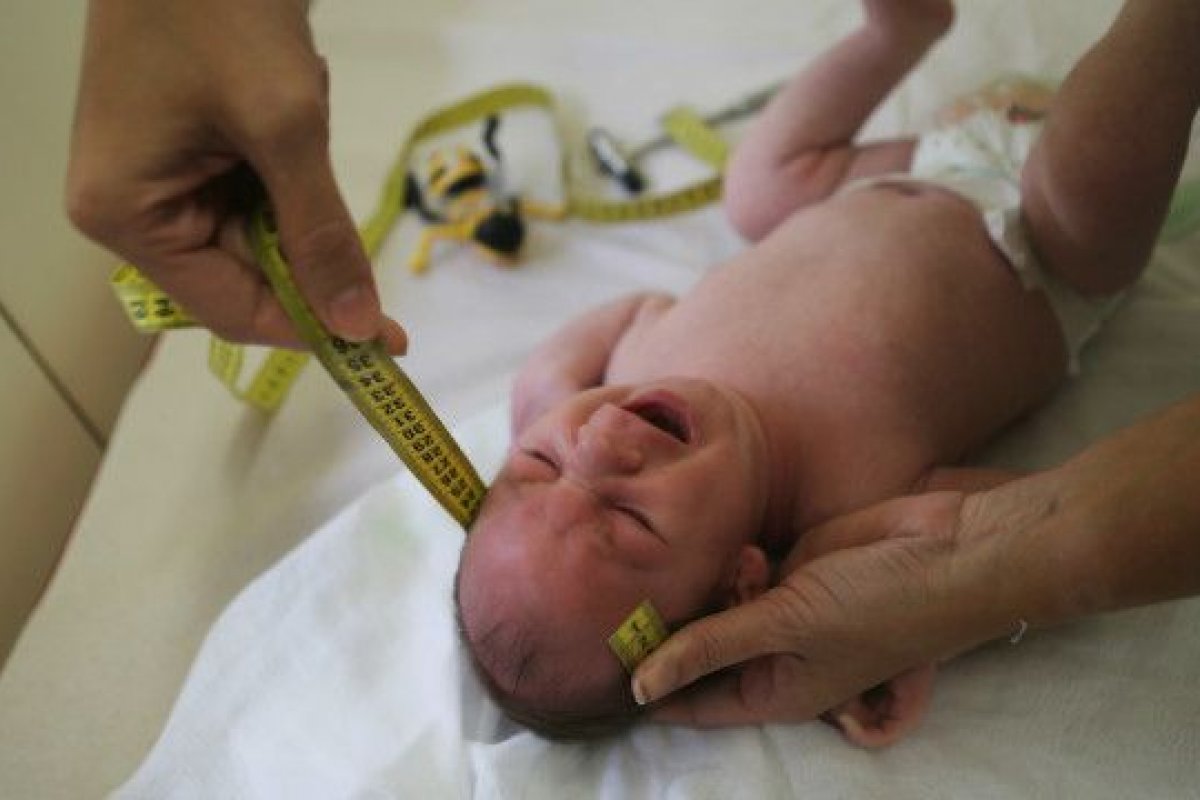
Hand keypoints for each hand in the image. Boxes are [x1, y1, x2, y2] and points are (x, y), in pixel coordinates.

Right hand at [67, 0, 405, 352]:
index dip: (311, 330)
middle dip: (308, 240)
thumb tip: (358, 326)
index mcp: (128, 216)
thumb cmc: (222, 12)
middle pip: (247, 276)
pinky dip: (291, 159)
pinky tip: (287, 93)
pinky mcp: (189, 152)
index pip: (231, 310)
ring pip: (262, 232)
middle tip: (341, 188)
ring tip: (291, 103)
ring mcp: (160, 180)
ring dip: (300, 184)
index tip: (386, 342)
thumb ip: (322, 236)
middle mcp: (133, 211)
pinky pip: (259, 190)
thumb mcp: (284, 130)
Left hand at [632, 491, 1002, 745]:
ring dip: (711, 586)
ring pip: (714, 606)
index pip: (691, 703)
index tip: (597, 661)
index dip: (647, 688)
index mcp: (775, 691)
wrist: (947, 548)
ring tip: (737, 570)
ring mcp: (781, 612)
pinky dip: (735, 562)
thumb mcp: (786, 627)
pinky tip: (749, 551)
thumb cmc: (878, 602)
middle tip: (649, 592)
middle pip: (697, 652)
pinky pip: (739, 571)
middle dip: (676, 626)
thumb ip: (709, 648)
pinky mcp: (790, 569)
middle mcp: (774, 657)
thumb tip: (638, 686)